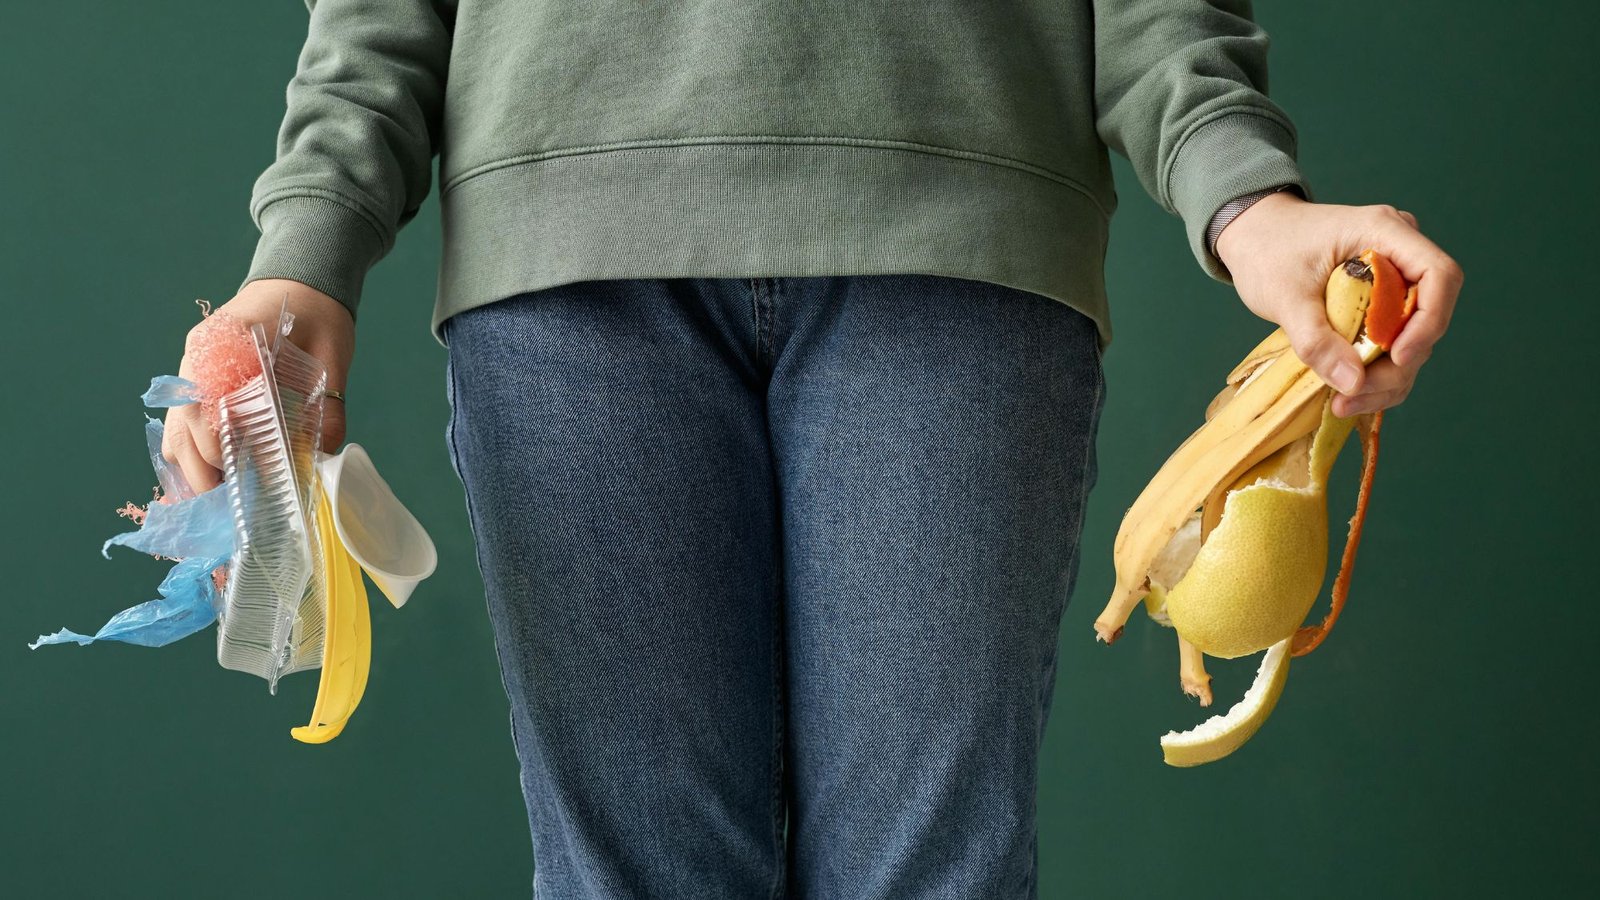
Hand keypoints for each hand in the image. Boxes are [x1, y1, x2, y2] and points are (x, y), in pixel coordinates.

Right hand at [161, 278, 354, 492]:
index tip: (235, 473)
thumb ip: (328, 402)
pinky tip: (209, 485)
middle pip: (182, 425)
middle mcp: (197, 360)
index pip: (204, 404)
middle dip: (200, 471)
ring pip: (176, 430)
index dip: (216, 445)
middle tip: (224, 507)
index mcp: (223, 344)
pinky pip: (183, 425)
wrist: (303, 281)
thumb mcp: (331, 354)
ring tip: (214, 505)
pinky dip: (191, 456)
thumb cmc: (317, 313)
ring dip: (190, 468)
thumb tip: (323, 455)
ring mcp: (193, 371)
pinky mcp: (200, 383)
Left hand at [1214, 192, 1461, 417]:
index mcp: (1384, 232)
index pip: (1439, 275)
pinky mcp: (1380, 303)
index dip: (1429, 321)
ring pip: (1411, 337)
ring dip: (1386, 378)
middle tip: (1354, 394)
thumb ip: (1315, 339)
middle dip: (1398, 364)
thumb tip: (1352, 382)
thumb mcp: (1284, 296)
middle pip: (1427, 316)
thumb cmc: (1266, 250)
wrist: (1252, 236)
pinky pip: (1391, 341)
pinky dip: (1374, 373)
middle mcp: (1399, 253)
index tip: (1398, 357)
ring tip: (1342, 404)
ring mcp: (1393, 279)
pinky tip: (1347, 396)